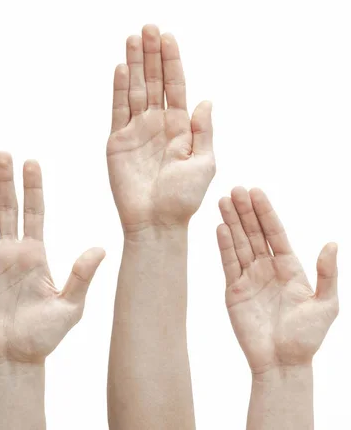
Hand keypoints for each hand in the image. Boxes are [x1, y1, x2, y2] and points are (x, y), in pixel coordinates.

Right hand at [0, 152, 104, 368]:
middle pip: (7, 208)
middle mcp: (12, 251)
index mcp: (36, 254)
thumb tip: (101, 248)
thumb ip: (81, 275)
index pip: (34, 212)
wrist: (15, 359)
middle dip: (5, 181)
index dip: (32, 188)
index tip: (32, 162)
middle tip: (3, 153)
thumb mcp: (70, 305)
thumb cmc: (44, 337)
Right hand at [107, 25, 215, 232]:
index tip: (168, 37)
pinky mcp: (117, 142)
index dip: (171, 62)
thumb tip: (205, 101)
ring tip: (133, 39)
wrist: (156, 222)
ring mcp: (136, 131)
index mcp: (179, 127)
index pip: (175, 86)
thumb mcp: (204, 163)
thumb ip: (203, 131)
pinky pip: (118, 110)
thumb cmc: (183, 199)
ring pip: (134, 90)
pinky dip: (118, 89)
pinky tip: (120, 69)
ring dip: (133, 65)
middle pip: (153, 81)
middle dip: (151, 55)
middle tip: (148, 28)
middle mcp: (157, 124)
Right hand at [217, 187, 338, 373]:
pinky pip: (228, 263)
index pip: (275, 234)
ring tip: (223, 201)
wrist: (282, 362)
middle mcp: (267, 269)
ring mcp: (248, 278)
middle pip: (254, 234)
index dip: (266, 213)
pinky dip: (224, 245)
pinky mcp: (233, 290)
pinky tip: (220, 228)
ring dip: (231, 222)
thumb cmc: (307, 337)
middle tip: (235, 190)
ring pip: (238, 244)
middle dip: (245, 211)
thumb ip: (326, 274)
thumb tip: (331, 243)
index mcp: (289, 268)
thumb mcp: (326, 304)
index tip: (256, 192)